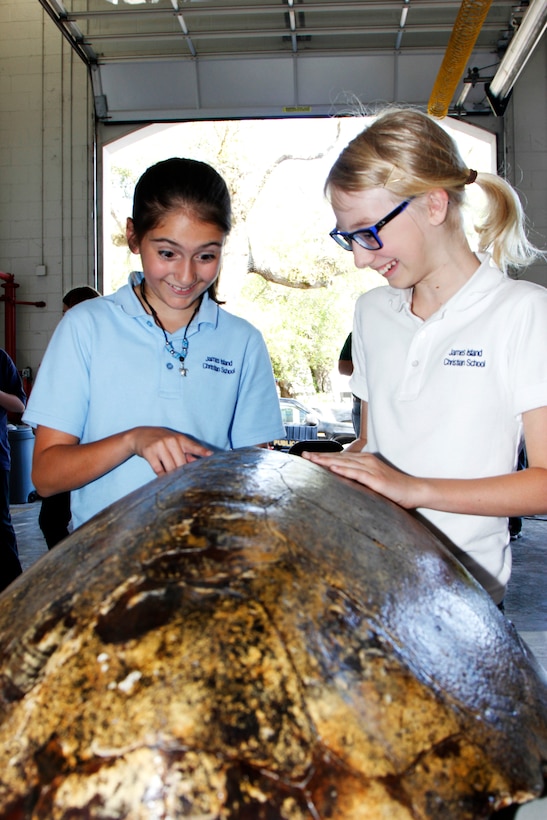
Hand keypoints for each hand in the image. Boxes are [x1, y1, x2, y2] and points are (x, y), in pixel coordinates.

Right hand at [131, 427, 212, 474]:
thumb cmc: (161, 440)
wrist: (140, 435)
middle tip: (180, 476)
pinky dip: (161, 475)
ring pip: (170, 468)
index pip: (193, 446)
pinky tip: (162, 475)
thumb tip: (197, 463)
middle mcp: (170, 441)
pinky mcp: (149, 452)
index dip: (202, 451)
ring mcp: (159, 445)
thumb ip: (187, 452)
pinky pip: (158, 469)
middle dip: (181, 472)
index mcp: (180, 438)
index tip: (211, 455)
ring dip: (170, 474)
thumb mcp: (174, 442)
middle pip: (181, 463)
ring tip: (170, 474)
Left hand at [302, 450, 420, 508]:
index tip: (307, 456)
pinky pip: (357, 473)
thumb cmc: (393, 487)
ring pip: (344, 463)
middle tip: (304, 455)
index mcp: (364, 460)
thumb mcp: (372, 479)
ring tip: (313, 460)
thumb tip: (341, 478)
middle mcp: (366, 461)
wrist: (413, 490)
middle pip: (339, 457)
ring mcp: (371, 469)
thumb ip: (357, 477)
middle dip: (320, 456)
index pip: (339, 457)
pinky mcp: (376, 479)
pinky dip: (344, 470)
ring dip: (327, 461)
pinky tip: (333, 468)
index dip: (323, 456)